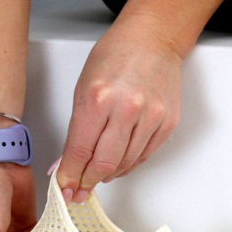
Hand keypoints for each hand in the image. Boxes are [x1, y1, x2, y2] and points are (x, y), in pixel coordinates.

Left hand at [54, 12, 182, 202]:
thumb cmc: (115, 57)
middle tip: (79, 192)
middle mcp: (127, 109)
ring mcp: (150, 117)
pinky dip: (128, 165)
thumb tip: (66, 163)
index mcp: (99, 98)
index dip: (70, 175)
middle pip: (104, 163)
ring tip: (96, 178)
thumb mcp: (83, 88)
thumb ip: (76, 129)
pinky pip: (144, 156)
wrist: (152, 39)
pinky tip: (117, 166)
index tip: (65, 188)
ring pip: (125, 163)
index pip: (80, 150)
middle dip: (87, 182)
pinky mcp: (167, 124)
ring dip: (107, 175)